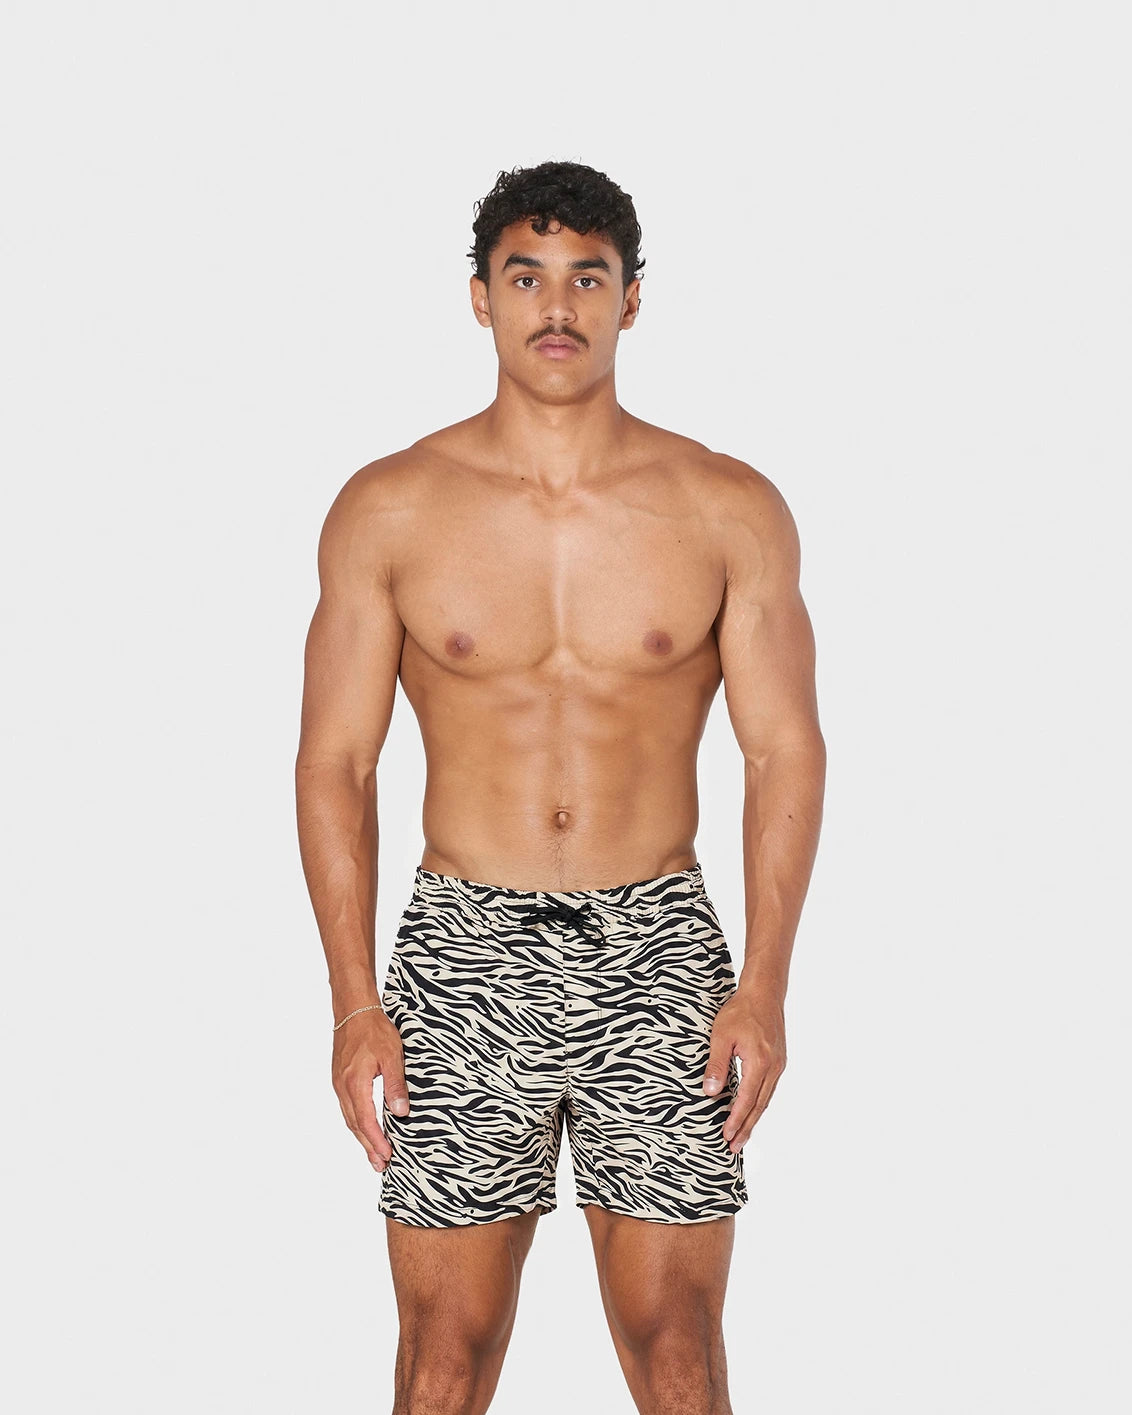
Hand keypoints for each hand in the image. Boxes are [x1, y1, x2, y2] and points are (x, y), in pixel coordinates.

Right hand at [332, 1007, 410, 1172]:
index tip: (387, 1157)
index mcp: (355, 1083)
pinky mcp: (339, 1079)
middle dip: (368, 1146)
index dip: (376, 1141)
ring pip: (350, 1118)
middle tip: (380, 1165)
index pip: (366, 1121)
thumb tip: (401, 1112)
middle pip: (355, 1125)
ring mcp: (339, 1084)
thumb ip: (396, 1085)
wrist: (353, 1010)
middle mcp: (343, 1087)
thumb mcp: (392, 1055)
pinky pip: (347, 1107)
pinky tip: (364, 1128)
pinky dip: (357, 1122)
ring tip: (374, 1154)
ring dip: (362, 1137)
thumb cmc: (374, 1029)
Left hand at [702, 986, 786, 1151]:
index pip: (746, 1100)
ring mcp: (779, 1064)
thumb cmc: (741, 1011)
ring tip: (741, 1135)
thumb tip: (710, 1092)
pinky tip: (751, 1110)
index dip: (736, 1120)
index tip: (726, 1137)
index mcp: (760, 1063)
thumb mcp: (721, 1036)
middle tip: (735, 1147)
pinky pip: (768, 1088)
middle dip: (746, 1127)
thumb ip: (716, 1065)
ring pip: (765, 1099)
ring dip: (753, 1118)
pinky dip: (759, 1103)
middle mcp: (774, 1067)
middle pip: (759, 1106)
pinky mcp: (778, 1060)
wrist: (764, 992)